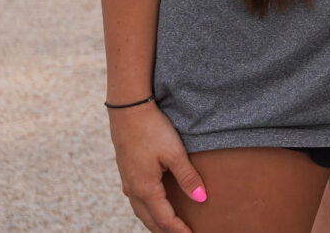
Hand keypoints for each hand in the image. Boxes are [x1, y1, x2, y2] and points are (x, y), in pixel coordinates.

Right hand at [108, 102, 205, 232]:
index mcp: (145, 188)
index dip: (179, 230)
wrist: (128, 110)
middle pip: (150, 220)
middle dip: (165, 231)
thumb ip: (188, 177)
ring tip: (169, 228)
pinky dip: (148, 210)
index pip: (164, 218)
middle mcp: (133, 190)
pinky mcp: (126, 172)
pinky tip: (155, 206)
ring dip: (155, 222)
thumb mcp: (175, 153)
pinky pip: (137, 200)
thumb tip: (202, 199)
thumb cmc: (153, 129)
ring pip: (141, 211)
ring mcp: (127, 182)